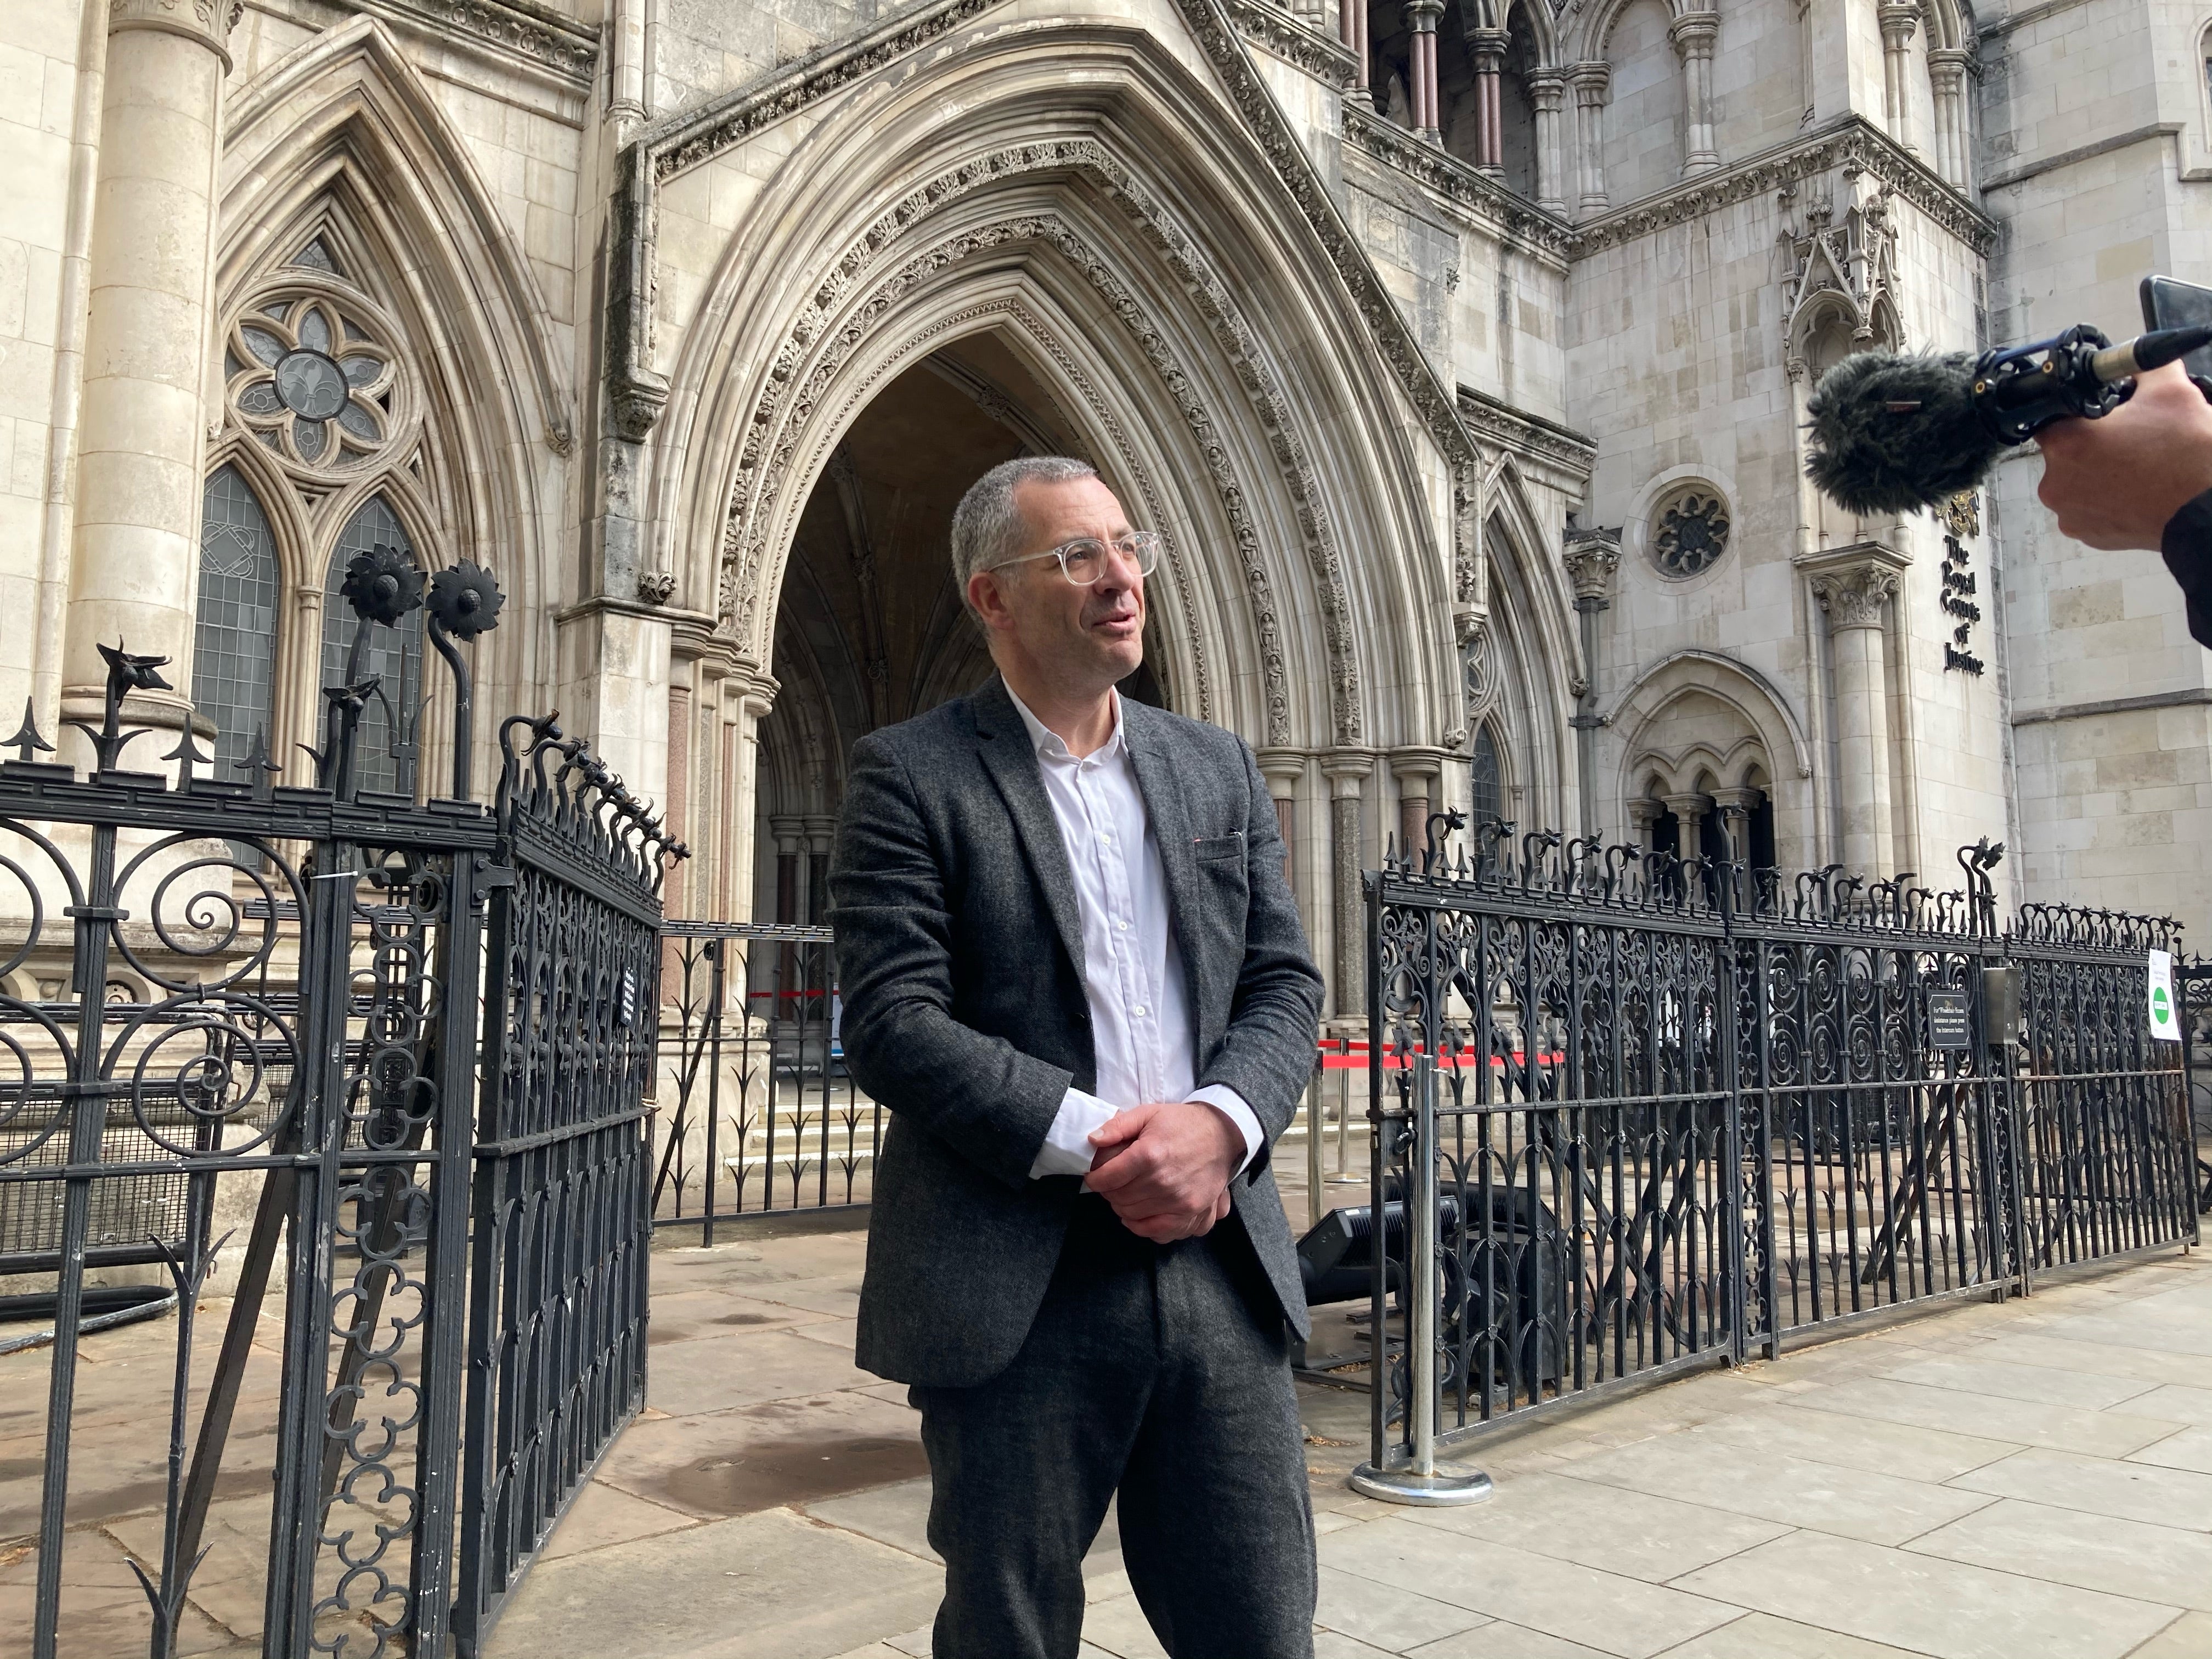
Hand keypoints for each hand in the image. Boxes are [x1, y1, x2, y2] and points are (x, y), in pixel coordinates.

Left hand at [1084, 1101, 1240, 1242]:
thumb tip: (1092, 1140)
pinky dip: (1143, 1227)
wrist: (1222, 1134)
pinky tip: (1138, 1216)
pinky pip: (1158, 1232)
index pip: (1108, 1178)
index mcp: (1149, 1154)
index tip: (1094, 1176)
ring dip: (1123, 1208)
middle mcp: (1163, 1181)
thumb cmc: (1182, 1123)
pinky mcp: (1191, 1213)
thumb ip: (1118, 1126)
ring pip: (1133, 1216)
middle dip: (1108, 1192)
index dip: (1095, 1179)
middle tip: (1111, 1184)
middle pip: (1119, 1198)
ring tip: (1124, 1196)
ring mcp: (1179, 1201)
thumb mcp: (1148, 1114)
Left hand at [2035, 361, 2211, 549]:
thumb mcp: (2170, 390)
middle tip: (2124, 440)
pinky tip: (2131, 489)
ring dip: (2095, 471)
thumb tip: (2135, 358)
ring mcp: (2067, 512)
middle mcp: (2056, 481)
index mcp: (2066, 443)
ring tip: (2132, 466)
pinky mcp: (2084, 534)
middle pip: (2063, 451)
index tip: (2094, 415)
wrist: (2205, 506)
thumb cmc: (2187, 455)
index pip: (2050, 417)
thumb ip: (2143, 366)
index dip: (2073, 412)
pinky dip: (2103, 498)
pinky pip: (2085, 508)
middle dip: (2089, 443)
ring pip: (2074, 480)